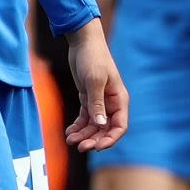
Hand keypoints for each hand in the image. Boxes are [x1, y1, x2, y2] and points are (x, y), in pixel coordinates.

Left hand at [63, 20, 127, 152]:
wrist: (83, 42)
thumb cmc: (93, 58)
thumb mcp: (94, 81)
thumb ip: (97, 103)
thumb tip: (101, 124)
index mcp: (119, 100)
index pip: (120, 126)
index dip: (110, 139)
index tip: (97, 147)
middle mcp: (111, 103)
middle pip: (105, 129)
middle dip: (93, 139)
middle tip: (79, 146)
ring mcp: (99, 102)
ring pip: (93, 126)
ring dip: (83, 135)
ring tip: (70, 140)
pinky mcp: (88, 98)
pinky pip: (84, 118)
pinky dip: (78, 126)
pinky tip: (69, 132)